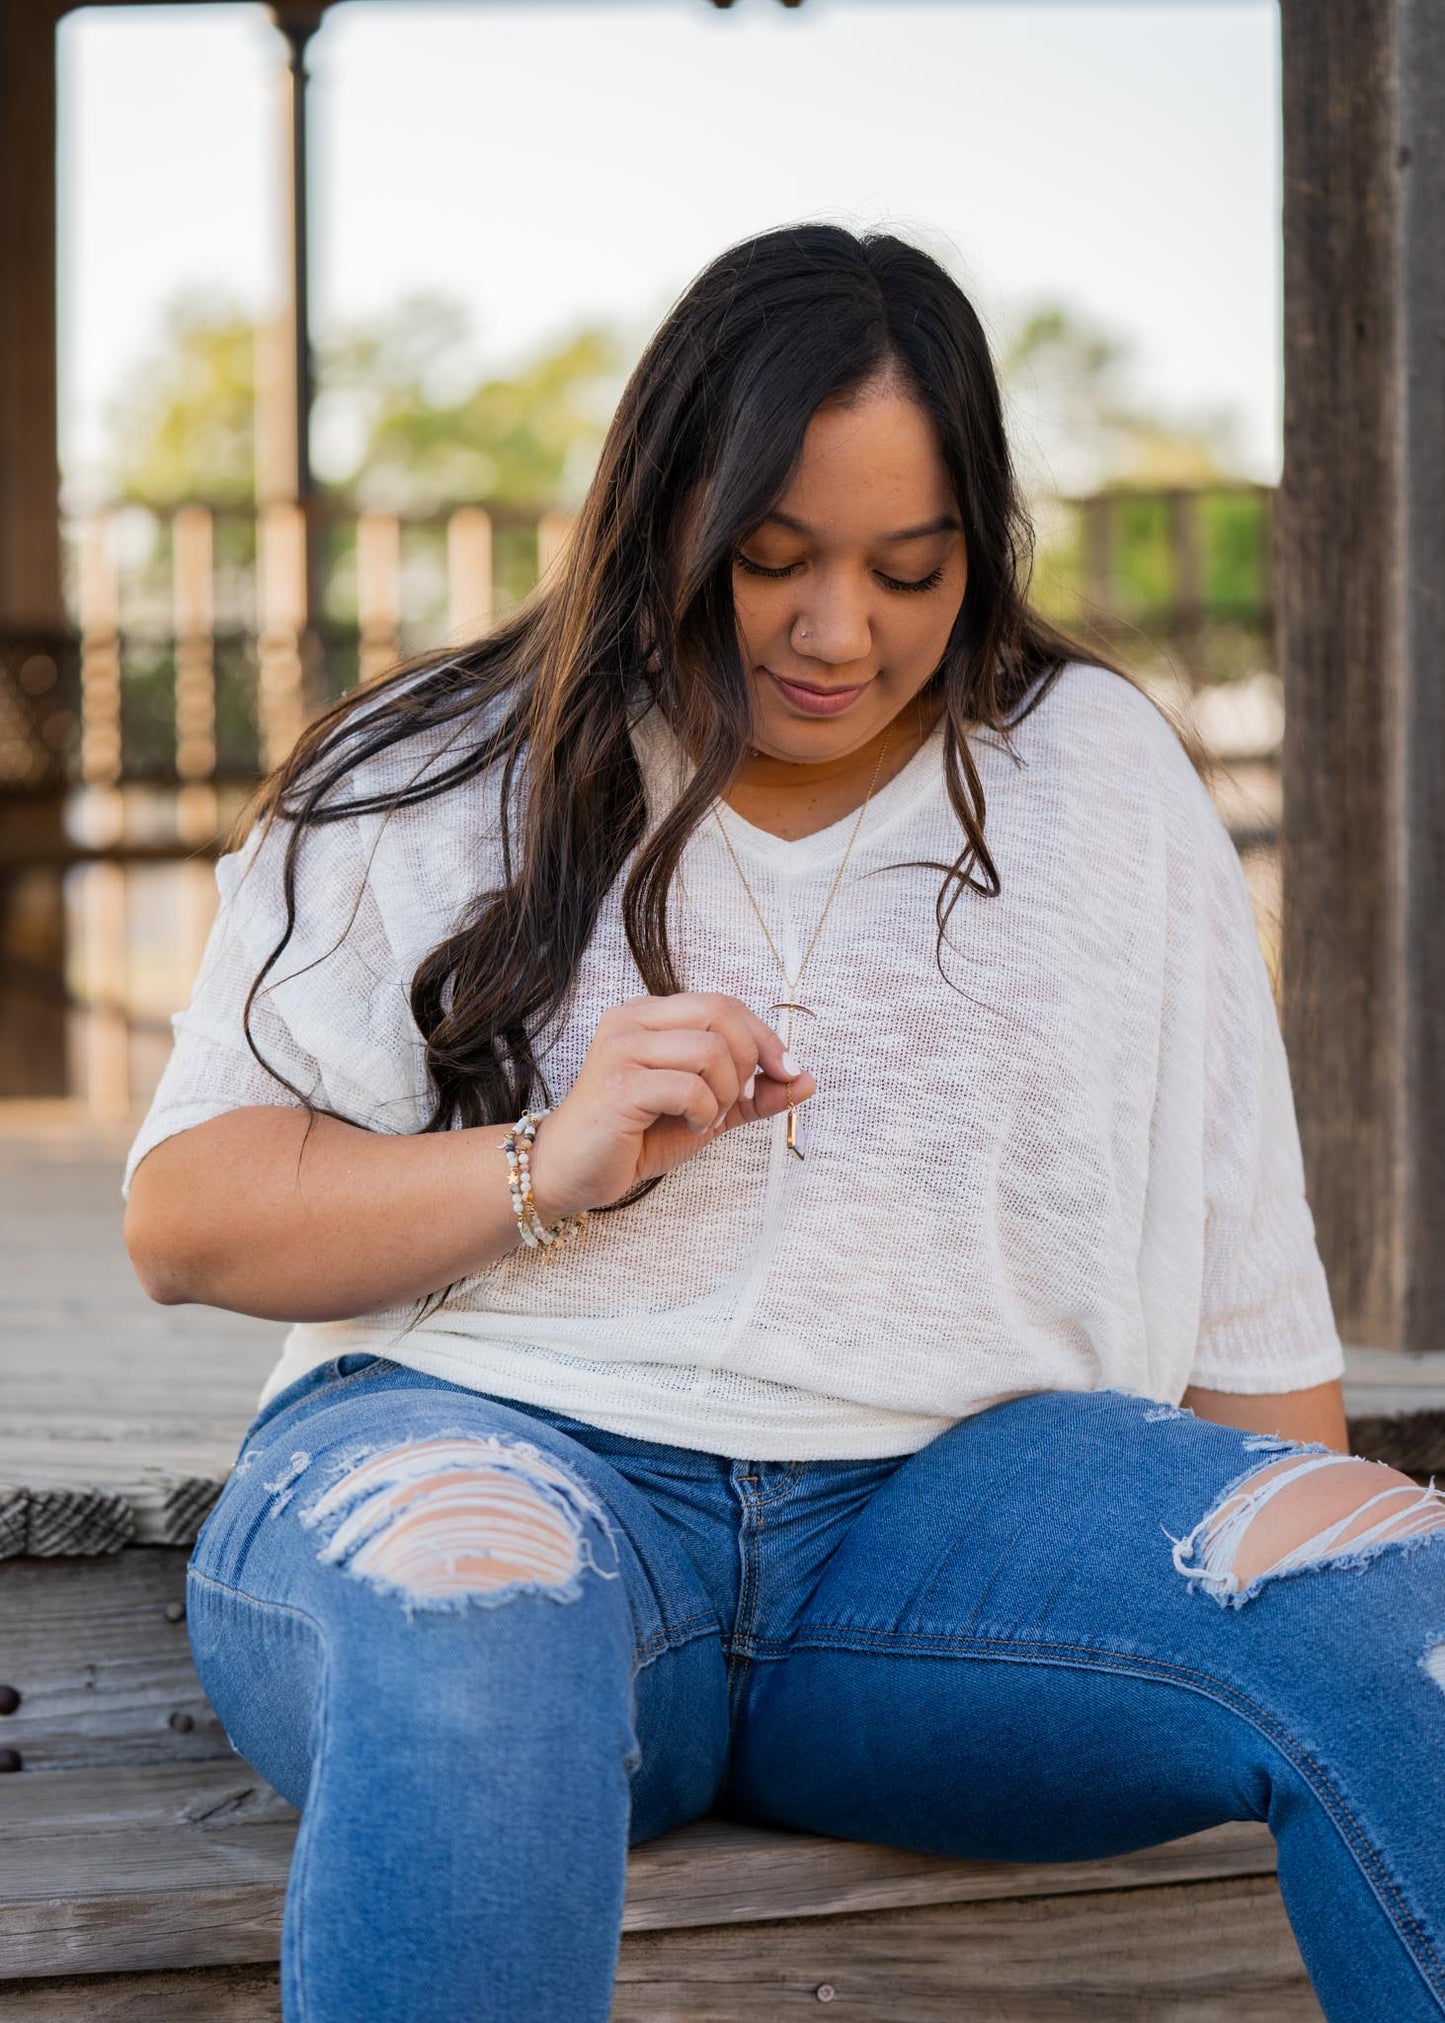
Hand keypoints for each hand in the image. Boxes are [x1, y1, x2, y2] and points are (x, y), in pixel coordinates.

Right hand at [525, 992, 814, 1220]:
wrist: (571, 1172)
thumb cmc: (634, 1138)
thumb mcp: (707, 1112)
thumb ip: (752, 1095)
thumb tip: (807, 1080)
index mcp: (651, 1015)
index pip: (725, 1004)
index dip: (765, 1036)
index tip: (787, 1072)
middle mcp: (632, 1020)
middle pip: (722, 1015)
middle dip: (747, 1062)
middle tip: (731, 1101)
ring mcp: (621, 1047)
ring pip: (711, 1049)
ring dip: (723, 1093)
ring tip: (702, 1117)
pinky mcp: (618, 1083)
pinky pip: (690, 1086)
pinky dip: (704, 1111)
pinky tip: (688, 1126)